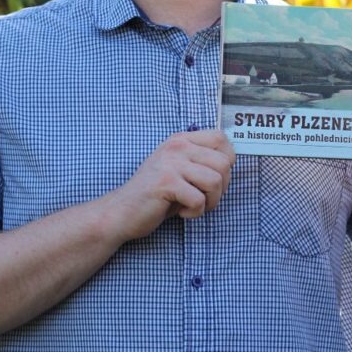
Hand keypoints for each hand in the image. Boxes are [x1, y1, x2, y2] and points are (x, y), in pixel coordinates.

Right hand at [111, 129, 235, 240]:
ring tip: (193, 205)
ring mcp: (171, 163)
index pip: (221, 138)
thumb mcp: (178, 169)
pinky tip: (180, 212)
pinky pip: (199, 200)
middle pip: (224, 163)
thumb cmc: (155, 194)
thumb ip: (200, 161)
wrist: (121, 211)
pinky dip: (195, 213)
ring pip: (215, 181)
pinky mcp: (166, 183)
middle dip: (221, 188)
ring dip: (210, 202)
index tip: (214, 178)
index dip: (227, 161)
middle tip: (203, 198)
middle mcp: (177, 146)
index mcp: (181, 140)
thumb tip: (230, 163)